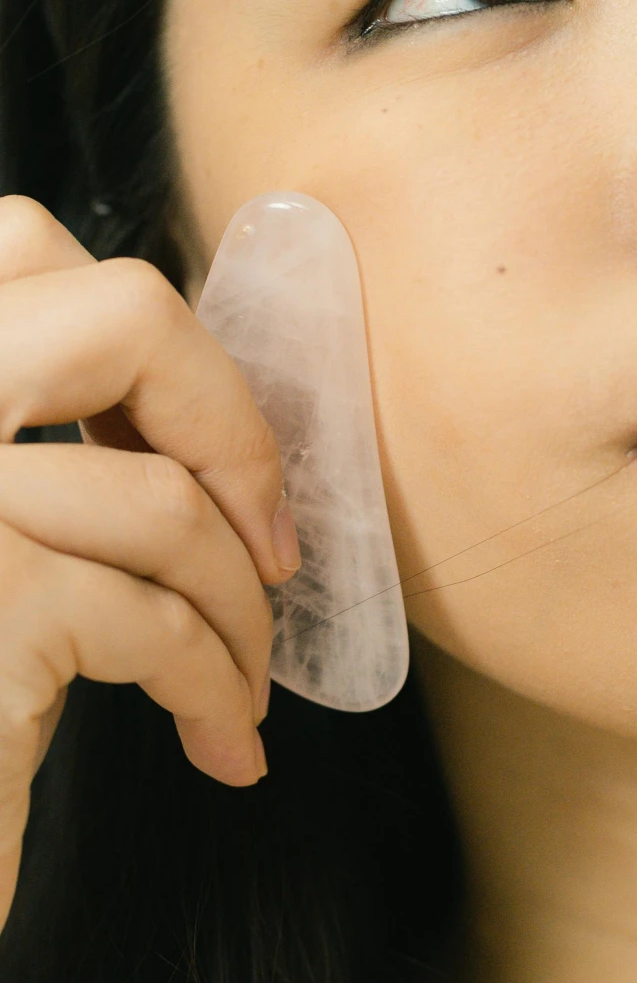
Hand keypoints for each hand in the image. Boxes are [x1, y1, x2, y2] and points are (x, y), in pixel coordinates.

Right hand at [0, 197, 298, 930]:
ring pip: (172, 500)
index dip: (150, 343)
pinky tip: (221, 739)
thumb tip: (183, 398)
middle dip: (234, 432)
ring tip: (241, 680)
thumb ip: (23, 432)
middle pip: (125, 313)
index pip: (24, 244)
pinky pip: (165, 624)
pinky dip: (217, 687)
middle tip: (267, 546)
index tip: (196, 451)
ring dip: (239, 606)